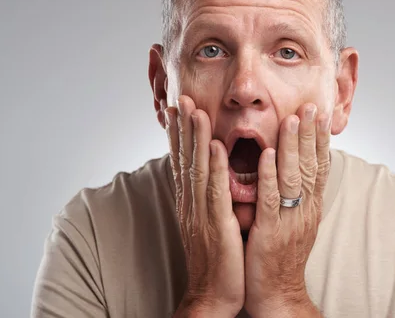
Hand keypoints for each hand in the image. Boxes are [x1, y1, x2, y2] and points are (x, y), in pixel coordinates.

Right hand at [166, 95, 244, 316]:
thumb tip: (209, 177)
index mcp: (191, 203)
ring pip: (197, 168)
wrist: (212, 295)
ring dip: (196, 137)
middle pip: (185, 159)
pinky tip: (213, 145)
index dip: (179, 134)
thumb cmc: (215, 260)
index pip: (182, 161)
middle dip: (184, 127)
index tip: (177, 109)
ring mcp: (202, 213)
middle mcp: (191, 204)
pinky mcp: (216, 224)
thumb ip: (208, 199)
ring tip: (194, 110)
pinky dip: (213, 166)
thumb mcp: (208, 224)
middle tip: (181, 98)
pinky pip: (215, 191)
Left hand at [244, 103, 329, 316]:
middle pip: (310, 166)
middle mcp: (305, 210)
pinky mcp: (271, 232)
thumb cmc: (281, 256)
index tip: (318, 113)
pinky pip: (272, 200)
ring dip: (292, 146)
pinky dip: (270, 175)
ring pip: (293, 177)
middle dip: (310, 134)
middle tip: (310, 106)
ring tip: (292, 119)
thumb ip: (295, 195)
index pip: (319, 166)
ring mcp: (290, 221)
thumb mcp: (295, 222)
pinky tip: (268, 154)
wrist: (278, 295)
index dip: (319, 139)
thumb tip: (292, 168)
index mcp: (311, 206)